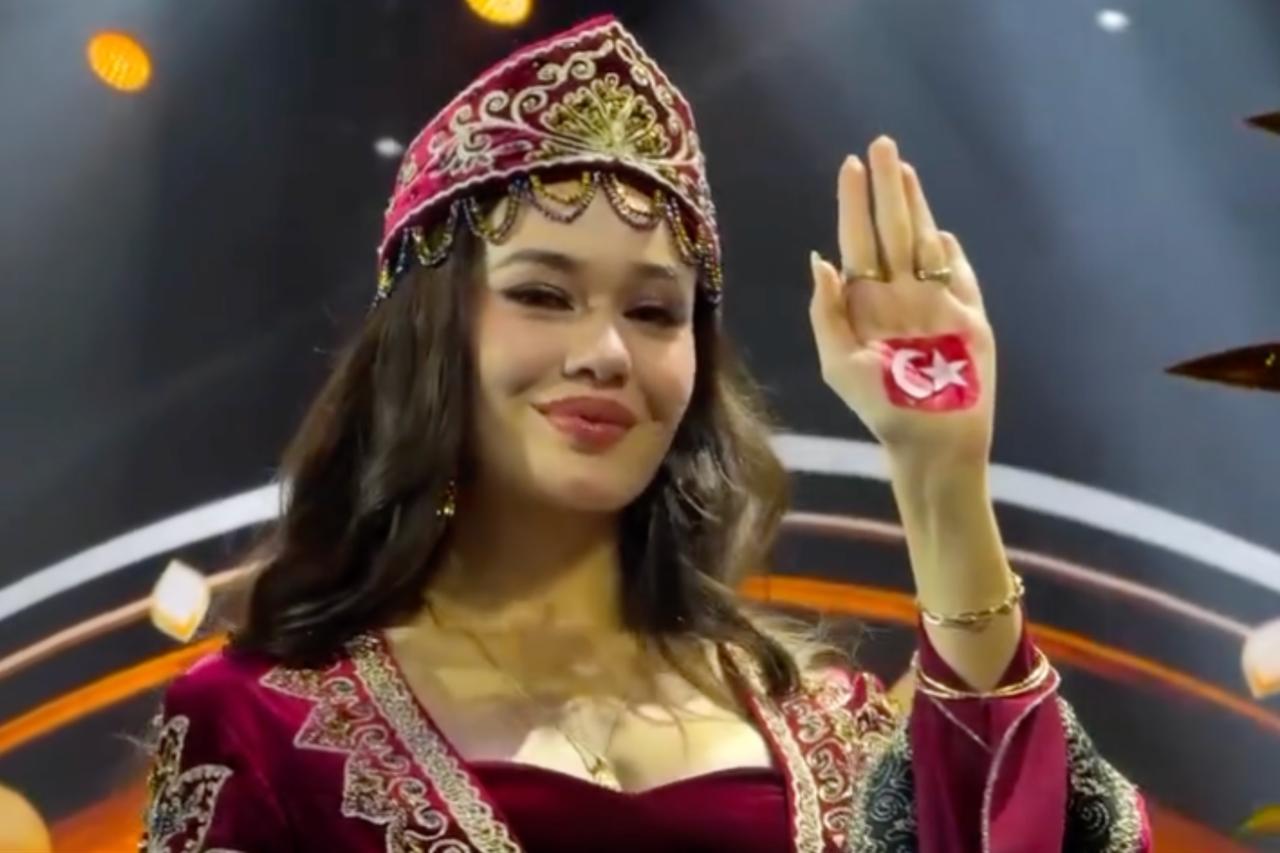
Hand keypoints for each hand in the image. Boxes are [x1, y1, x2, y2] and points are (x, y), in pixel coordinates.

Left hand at [808, 135, 995, 464]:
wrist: (929, 440)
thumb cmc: (880, 408)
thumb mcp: (838, 363)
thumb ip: (826, 313)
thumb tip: (821, 262)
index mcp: (866, 302)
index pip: (858, 241)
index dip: (853, 204)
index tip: (850, 166)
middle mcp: (900, 294)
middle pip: (892, 229)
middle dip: (887, 188)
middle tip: (881, 143)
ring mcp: (936, 301)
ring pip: (925, 241)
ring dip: (917, 205)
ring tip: (906, 168)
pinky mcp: (970, 316)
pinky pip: (960, 274)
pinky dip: (950, 252)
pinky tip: (938, 228)